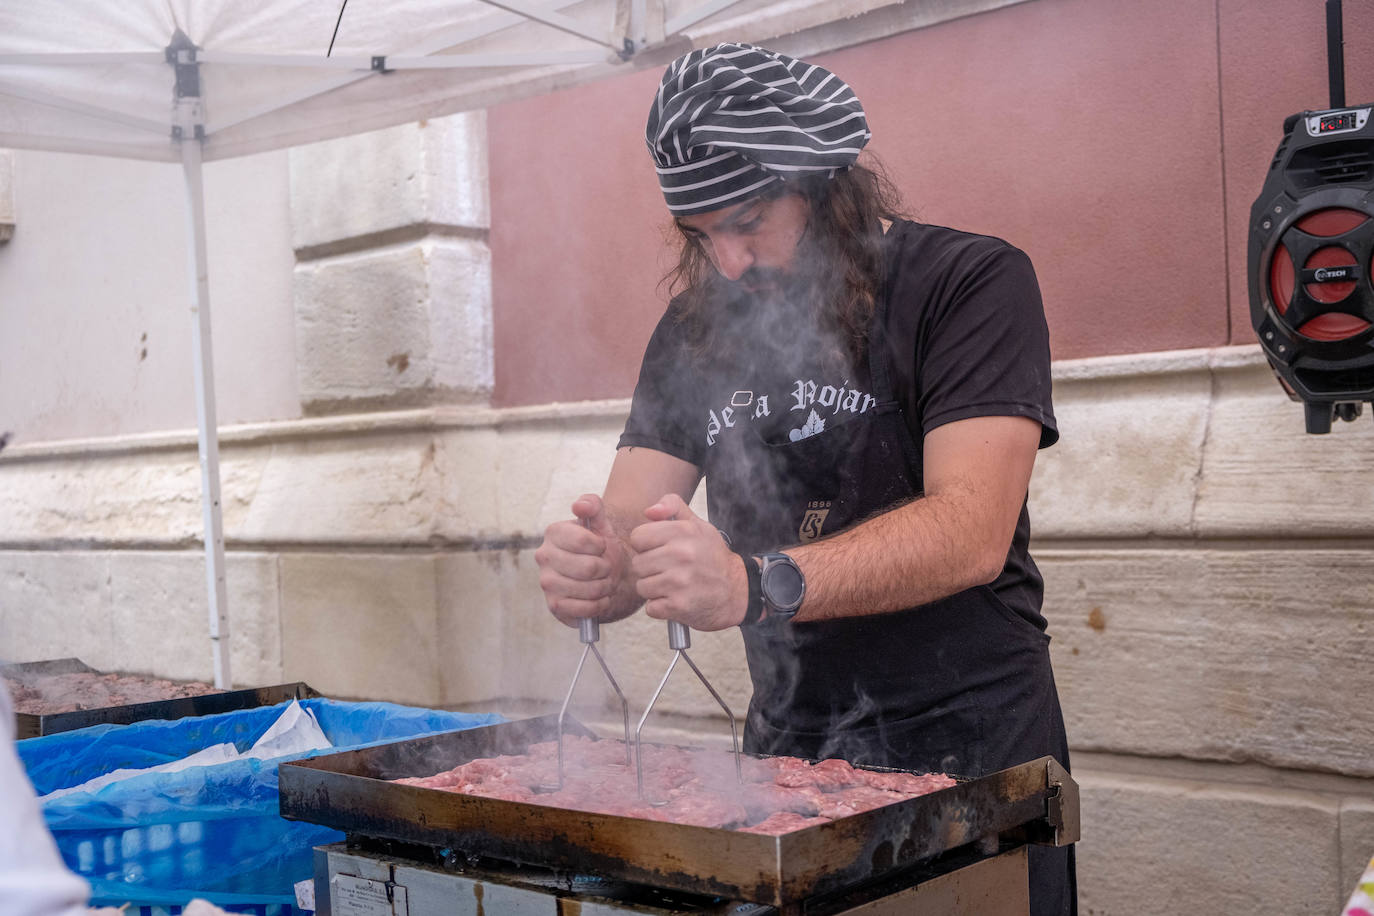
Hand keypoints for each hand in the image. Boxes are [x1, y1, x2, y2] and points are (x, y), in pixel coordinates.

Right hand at [534, 494, 626, 625]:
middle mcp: (544, 556)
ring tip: (604, 581)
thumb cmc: (600, 547)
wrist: (602, 576)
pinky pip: (583, 609)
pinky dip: (599, 605)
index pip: (583, 541)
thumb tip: (579, 506)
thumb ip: (592, 506)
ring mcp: (546, 582)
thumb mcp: (601, 522)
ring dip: (604, 587)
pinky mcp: (554, 606)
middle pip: (588, 567)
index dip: (601, 546)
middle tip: (606, 567)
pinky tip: (600, 598)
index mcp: (553, 532)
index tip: (601, 547)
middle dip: (605, 568)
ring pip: (587, 589)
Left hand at [628, 494, 747, 630]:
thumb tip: (649, 511)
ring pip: (642, 586)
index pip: (637, 537)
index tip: (661, 550)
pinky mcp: (678, 605)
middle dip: (650, 569)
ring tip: (673, 585)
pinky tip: (676, 599)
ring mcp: (679, 581)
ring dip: (654, 589)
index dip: (646, 545)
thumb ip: (672, 506)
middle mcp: (681, 554)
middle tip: (670, 570)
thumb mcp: (698, 525)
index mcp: (683, 531)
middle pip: (638, 563)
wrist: (736, 592)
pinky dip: (660, 607)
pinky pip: (651, 607)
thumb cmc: (712, 557)